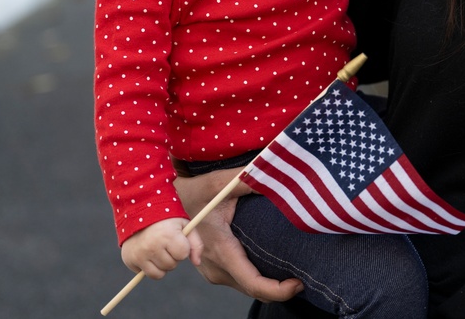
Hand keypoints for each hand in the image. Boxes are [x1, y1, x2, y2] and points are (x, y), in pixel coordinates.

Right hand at [121, 218, 197, 279]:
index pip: (183, 254)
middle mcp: (152, 247)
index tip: (177, 239)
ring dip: (161, 265)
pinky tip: (146, 252)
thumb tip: (197, 263)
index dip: (182, 247)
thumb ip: (195, 244)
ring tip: (158, 249)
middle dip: (172, 256)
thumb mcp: (184, 225)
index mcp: (168, 236)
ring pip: (159, 274)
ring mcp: (139, 255)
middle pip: (171, 265)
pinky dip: (147, 266)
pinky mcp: (129, 260)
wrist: (139, 211)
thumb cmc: (167, 219)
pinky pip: (144, 273)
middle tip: (166, 243)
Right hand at [175, 170, 303, 302]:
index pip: (253, 283)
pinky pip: (239, 280)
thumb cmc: (190, 193)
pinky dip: (257, 279)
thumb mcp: (218, 183)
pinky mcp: (212, 269)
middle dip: (279, 289)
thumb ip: (247, 179)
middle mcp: (215, 268)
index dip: (278, 290)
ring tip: (292, 272)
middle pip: (253, 289)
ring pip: (246, 286)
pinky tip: (272, 267)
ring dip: (268, 284)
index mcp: (220, 251)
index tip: (298, 284)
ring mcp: (211, 271)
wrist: (161, 206)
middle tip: (303, 278)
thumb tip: (274, 174)